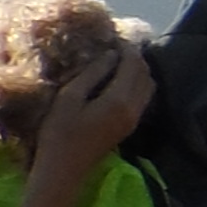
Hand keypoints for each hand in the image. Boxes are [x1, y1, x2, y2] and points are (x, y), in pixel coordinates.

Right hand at [29, 46, 152, 181]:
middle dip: (134, 57)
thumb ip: (92, 74)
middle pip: (145, 74)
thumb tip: (110, 54)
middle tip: (115, 46)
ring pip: (147, 86)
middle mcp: (134, 108)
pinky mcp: (129, 126)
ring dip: (137, 70)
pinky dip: (136, 83)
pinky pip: (142, 97)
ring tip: (116, 60)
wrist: (63, 169)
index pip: (134, 65)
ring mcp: (134, 119)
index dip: (126, 48)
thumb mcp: (69, 98)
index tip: (113, 37)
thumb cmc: (59, 133)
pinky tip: (117, 79)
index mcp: (120, 100)